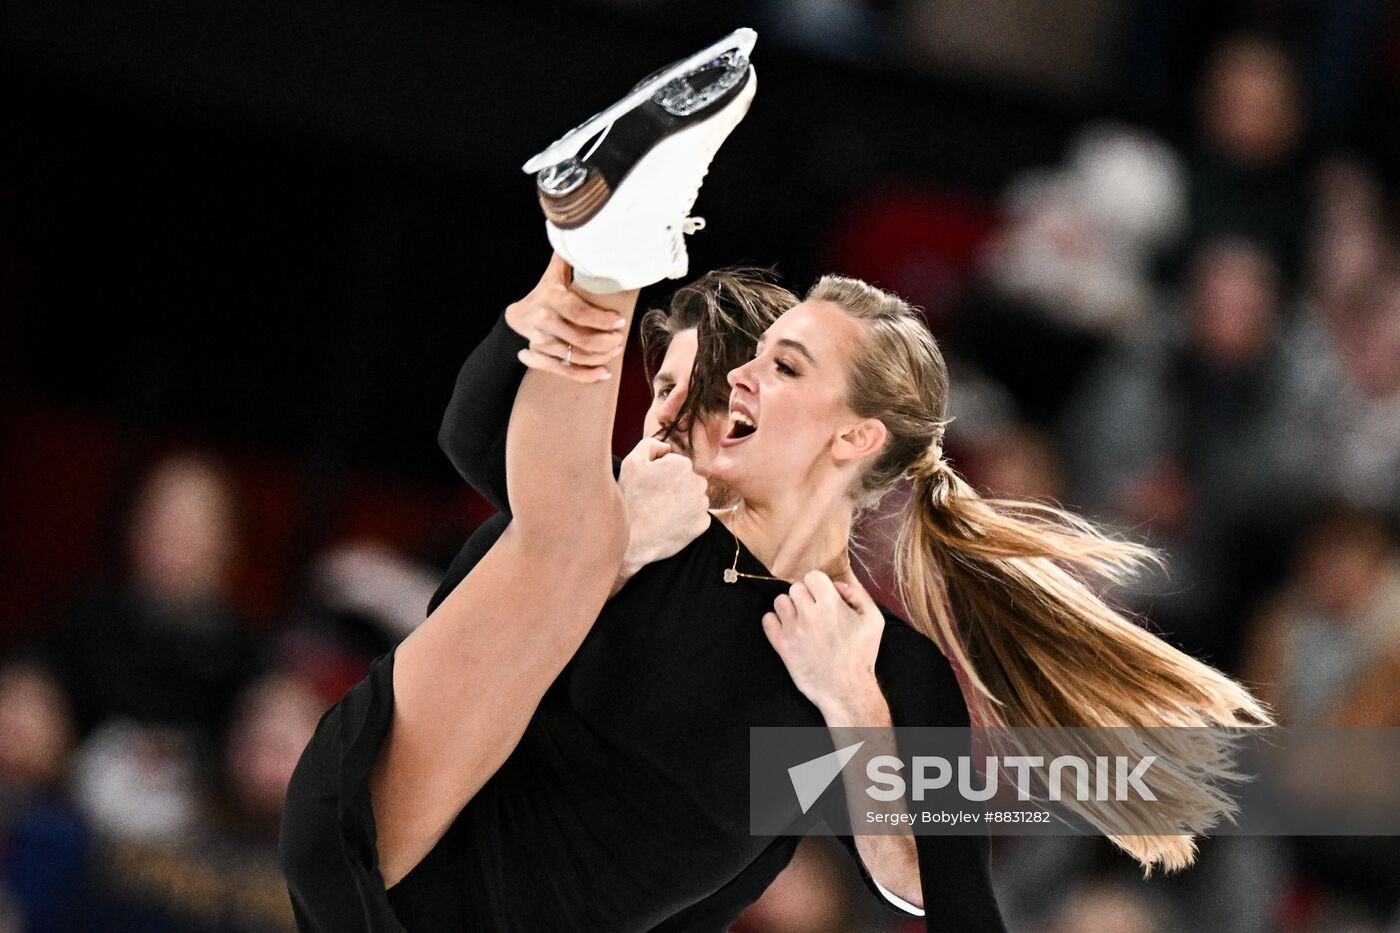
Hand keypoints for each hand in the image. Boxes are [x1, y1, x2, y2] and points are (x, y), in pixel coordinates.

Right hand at [508, 252, 627, 382]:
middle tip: (620, 340)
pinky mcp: (541, 358)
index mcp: (550, 298)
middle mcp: (544, 321)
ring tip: (615, 351)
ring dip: (600, 357)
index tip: (619, 322)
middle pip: (580, 339)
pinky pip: (565, 371)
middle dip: (605, 342)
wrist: (515, 318)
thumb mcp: (553, 274)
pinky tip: (603, 373)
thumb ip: (569, 259)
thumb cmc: (543, 293)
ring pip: (575, 356)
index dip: (601, 319)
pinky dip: (586, 376)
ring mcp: (541, 342)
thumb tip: (584, 233)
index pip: (579, 312)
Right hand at [617, 438, 711, 578]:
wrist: (633, 538)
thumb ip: (650, 445)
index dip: (660, 474)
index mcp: (683, 465)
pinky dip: (686, 519)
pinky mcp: (703, 524)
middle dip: (674, 486)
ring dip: (681, 502)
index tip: (650, 486)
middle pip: (687, 480)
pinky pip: (696, 516)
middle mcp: (698, 482)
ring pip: (693, 498)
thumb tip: (666, 447)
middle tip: (655, 499)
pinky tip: (669, 523)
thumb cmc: (630, 499)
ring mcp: (702, 505)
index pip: (675, 465)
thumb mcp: (632, 462)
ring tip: (661, 512)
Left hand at [762, 571, 885, 715]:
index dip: (818, 586)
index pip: (812, 576)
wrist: (846, 690)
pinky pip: (767, 620)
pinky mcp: (782, 645)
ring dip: (790, 608)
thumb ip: (858, 594)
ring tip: (801, 621)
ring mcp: (793, 629)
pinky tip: (789, 630)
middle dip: (805, 597)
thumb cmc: (862, 655)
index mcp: (831, 604)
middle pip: (795, 588)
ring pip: (780, 601)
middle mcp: (809, 614)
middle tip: (814, 612)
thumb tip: (837, 584)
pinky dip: (775, 622)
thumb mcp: (874, 620)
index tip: (823, 599)